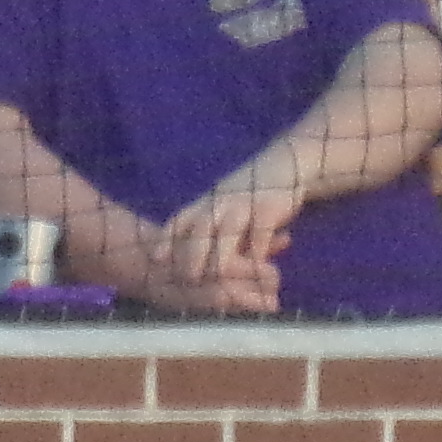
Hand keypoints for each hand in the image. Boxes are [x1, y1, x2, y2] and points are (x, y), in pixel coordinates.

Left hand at [140, 182, 294, 314]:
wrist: (285, 162)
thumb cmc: (251, 190)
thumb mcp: (224, 203)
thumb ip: (210, 228)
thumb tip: (192, 258)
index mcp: (207, 202)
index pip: (181, 219)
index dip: (167, 238)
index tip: (155, 258)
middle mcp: (221, 202)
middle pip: (200, 227)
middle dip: (191, 253)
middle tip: (187, 278)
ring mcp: (244, 203)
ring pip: (228, 230)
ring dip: (221, 253)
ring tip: (217, 275)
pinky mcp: (269, 206)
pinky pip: (261, 229)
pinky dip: (258, 248)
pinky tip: (259, 266)